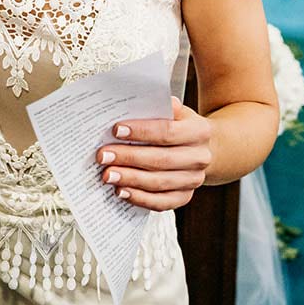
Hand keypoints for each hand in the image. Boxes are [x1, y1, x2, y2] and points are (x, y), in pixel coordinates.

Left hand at [95, 98, 212, 211]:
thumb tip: (142, 102)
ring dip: (130, 180)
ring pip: (159, 183)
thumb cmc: (180, 127)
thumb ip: (161, 106)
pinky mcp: (185, 197)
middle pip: (161, 160)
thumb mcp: (176, 111)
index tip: (116, 130)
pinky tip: (121, 191)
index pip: (167, 131)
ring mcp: (194, 180)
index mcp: (199, 131)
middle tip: (103, 156)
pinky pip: (161, 202)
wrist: (199, 149)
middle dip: (129, 158)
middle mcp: (200, 157)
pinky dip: (140, 198)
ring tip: (107, 175)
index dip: (141, 132)